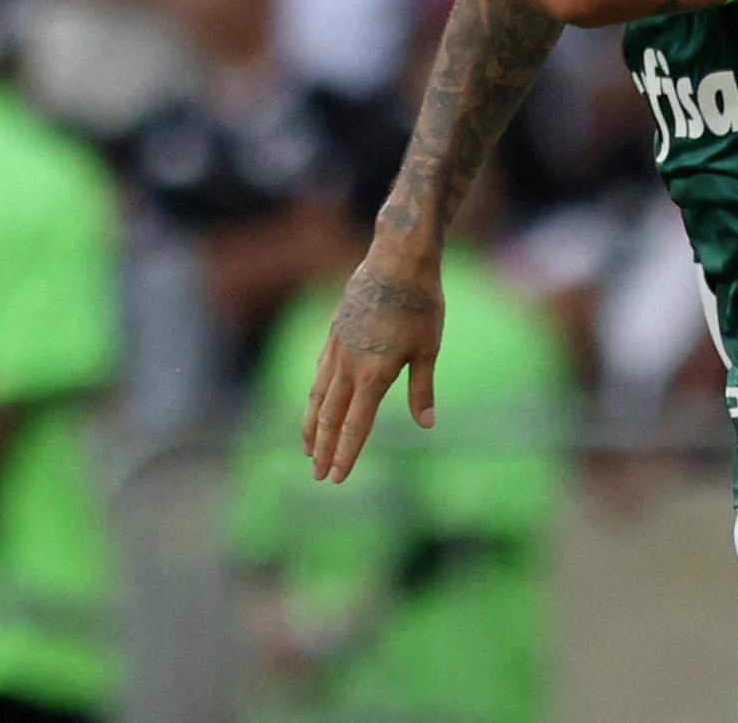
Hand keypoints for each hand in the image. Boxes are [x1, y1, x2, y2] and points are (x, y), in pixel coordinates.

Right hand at [303, 249, 444, 483]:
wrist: (397, 260)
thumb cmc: (421, 304)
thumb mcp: (429, 348)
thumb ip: (422, 389)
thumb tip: (426, 424)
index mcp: (374, 374)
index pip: (356, 426)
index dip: (346, 454)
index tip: (336, 477)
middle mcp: (349, 366)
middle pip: (331, 417)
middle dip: (324, 449)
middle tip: (317, 475)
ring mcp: (337, 348)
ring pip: (318, 396)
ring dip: (312, 426)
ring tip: (308, 448)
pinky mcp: (334, 333)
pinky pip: (319, 372)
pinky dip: (314, 395)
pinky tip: (315, 404)